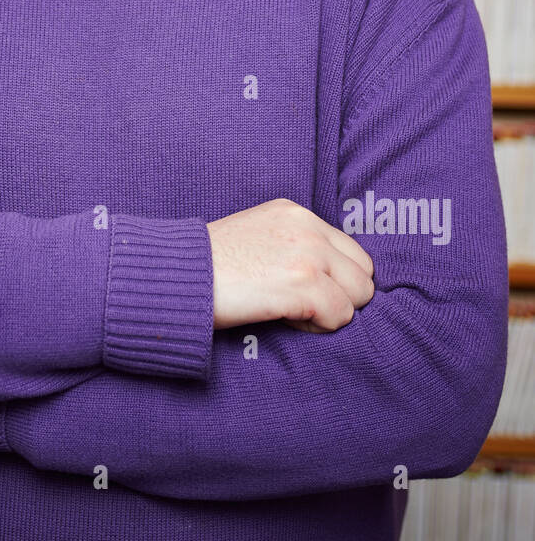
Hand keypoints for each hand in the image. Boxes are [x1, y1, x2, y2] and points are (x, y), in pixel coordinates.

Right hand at [207, 198, 374, 332]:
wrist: (176, 274)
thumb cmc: (208, 265)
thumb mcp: (255, 235)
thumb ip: (292, 243)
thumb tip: (325, 275)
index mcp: (295, 213)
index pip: (350, 250)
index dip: (335, 279)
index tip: (305, 292)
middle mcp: (307, 227)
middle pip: (362, 273)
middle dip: (341, 296)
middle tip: (303, 307)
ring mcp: (308, 254)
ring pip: (358, 295)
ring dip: (331, 312)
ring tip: (293, 313)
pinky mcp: (303, 284)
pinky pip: (340, 315)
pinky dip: (319, 327)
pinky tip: (286, 320)